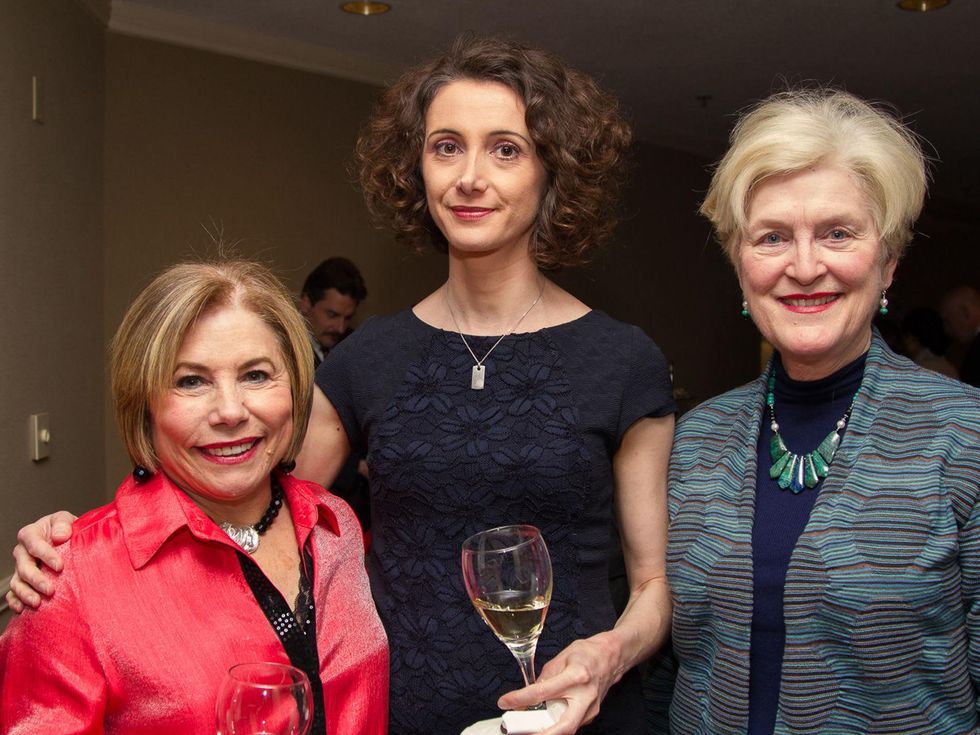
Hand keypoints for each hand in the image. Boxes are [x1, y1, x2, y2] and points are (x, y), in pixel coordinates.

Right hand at [5, 511, 75, 611]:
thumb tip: (59, 536)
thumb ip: (63, 523)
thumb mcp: (66, 519)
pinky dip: (15, 601)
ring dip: (25, 593)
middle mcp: (22, 551)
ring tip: (37, 603)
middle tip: (50, 590)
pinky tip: (22, 609)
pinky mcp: (22, 580)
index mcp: (31, 534)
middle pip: (24, 567)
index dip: (46, 555)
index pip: (34, 545)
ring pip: (17, 582)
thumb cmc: (65, 528)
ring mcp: (20, 567)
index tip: (60, 566)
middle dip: (36, 580)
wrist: (67, 539)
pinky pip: (13, 593)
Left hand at [497, 632, 623, 733]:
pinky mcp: (591, 715)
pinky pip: (570, 723)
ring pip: (567, 728)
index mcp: (576, 676)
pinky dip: (555, 724)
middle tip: (521, 732)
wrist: (612, 657)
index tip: (505, 702)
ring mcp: (591, 709)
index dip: (521, 699)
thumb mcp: (561, 657)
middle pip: (564, 726)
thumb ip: (544, 677)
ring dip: (546, 731)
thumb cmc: (588, 653)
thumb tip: (529, 695)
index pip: (543, 691)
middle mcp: (586, 696)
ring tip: (526, 727)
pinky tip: (544, 721)